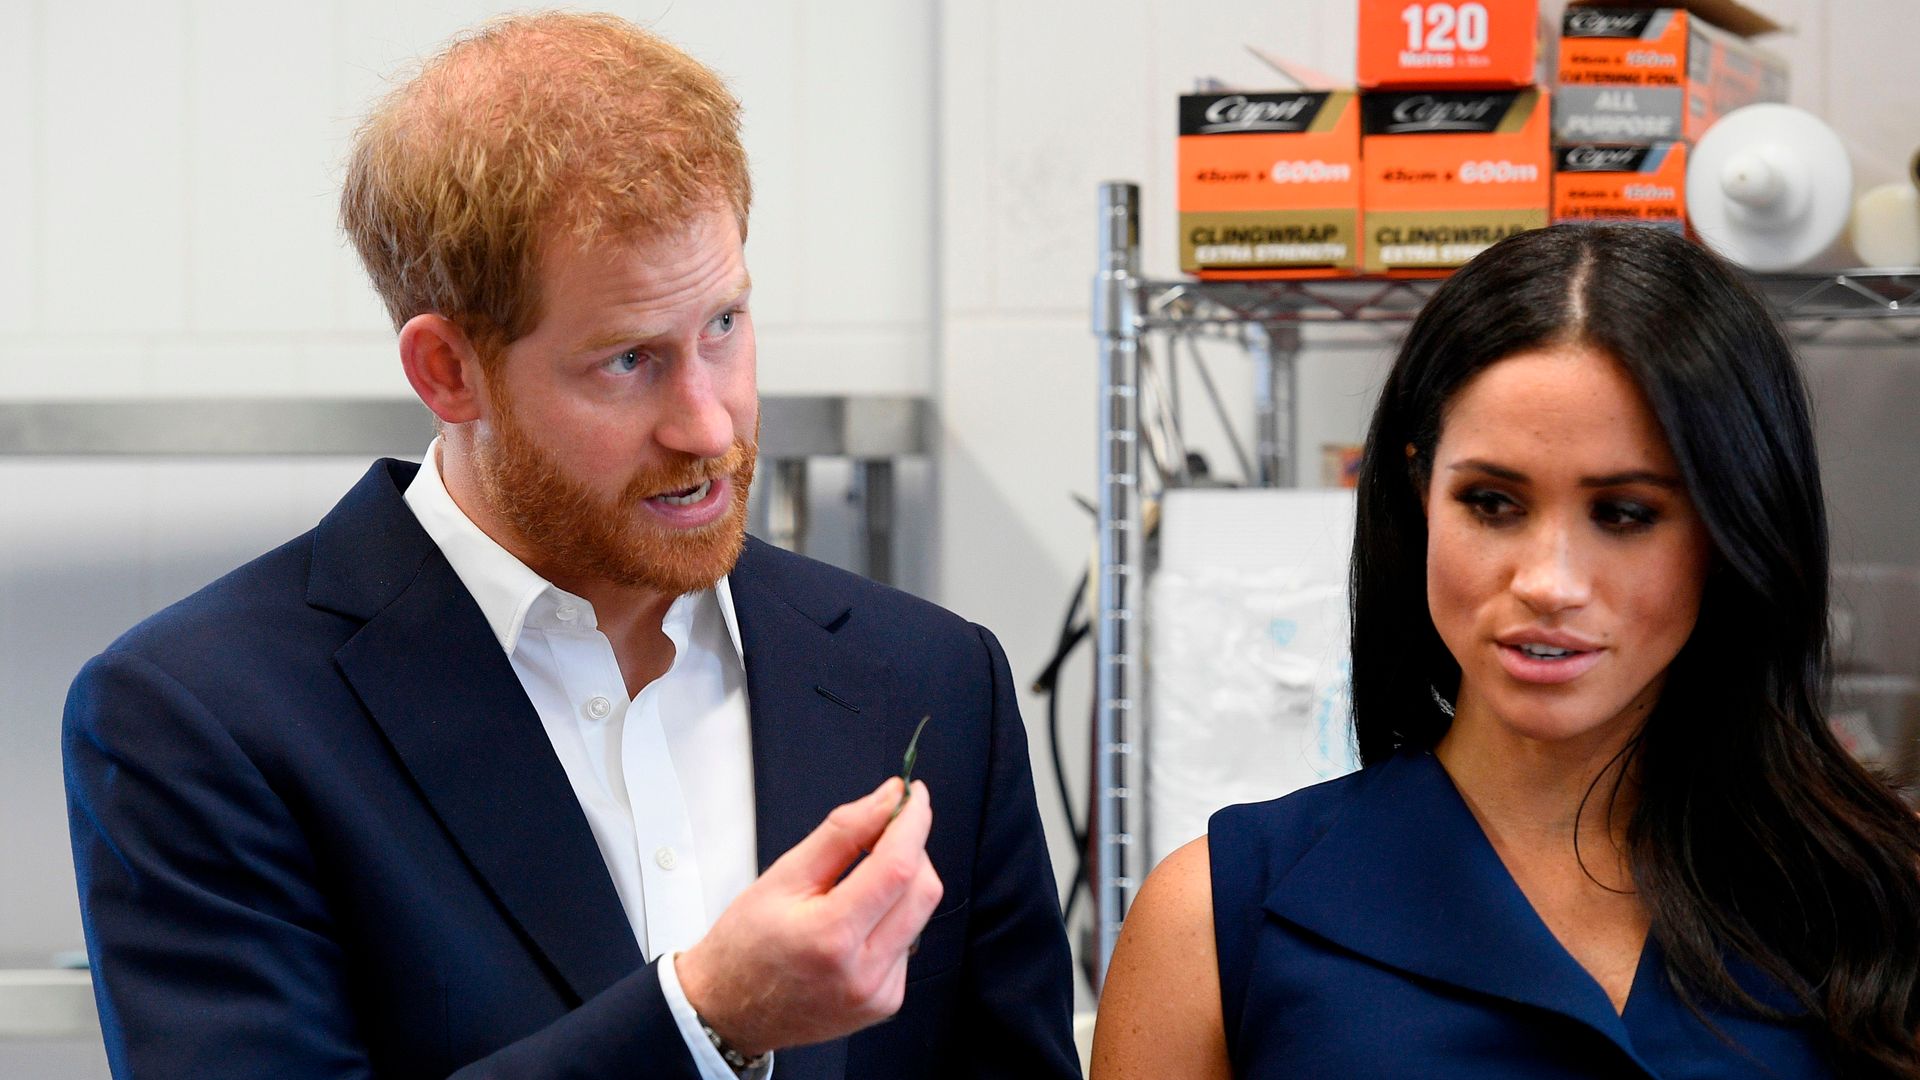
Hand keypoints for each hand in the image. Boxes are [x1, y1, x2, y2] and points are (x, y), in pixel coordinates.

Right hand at [675, 776, 942, 1056]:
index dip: (912, 823)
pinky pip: (909, 942)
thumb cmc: (745, 946)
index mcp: (831, 937)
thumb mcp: (783, 876)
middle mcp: (863, 972)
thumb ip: (841, 833)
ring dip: (902, 884)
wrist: (730, 1010)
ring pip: (921, 915)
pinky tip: (858, 921)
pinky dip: (893, 918)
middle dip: (913, 849)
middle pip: (924, 890)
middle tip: (884, 831)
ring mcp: (878, 994)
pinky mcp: (886, 1002)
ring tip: (857, 883)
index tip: (913, 796)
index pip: (897, 868)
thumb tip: (887, 800)